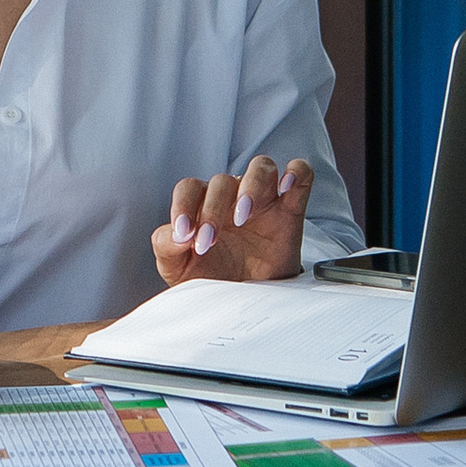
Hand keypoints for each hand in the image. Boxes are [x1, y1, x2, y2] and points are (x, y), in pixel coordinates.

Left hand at [151, 153, 312, 285]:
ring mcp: (264, 198)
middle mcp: (232, 195)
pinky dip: (294, 172)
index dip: (183, 206)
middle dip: (213, 210)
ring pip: (260, 167)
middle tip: (209, 241)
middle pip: (222, 182)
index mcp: (201, 204)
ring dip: (251, 187)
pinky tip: (286, 188)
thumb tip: (177, 234)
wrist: (247, 299)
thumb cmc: (212, 277)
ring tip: (243, 217)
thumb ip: (166, 248)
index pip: (189, 188)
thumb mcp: (179, 269)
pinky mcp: (291, 207)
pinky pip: (299, 173)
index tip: (183, 235)